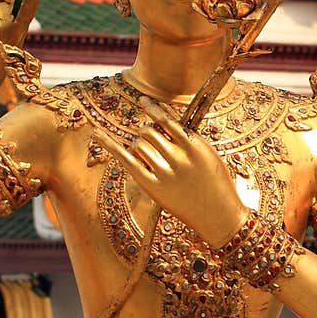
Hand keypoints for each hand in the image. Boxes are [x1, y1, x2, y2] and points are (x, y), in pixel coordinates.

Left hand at [92, 97, 247, 248]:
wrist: (219, 215)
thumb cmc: (216, 184)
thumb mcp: (209, 155)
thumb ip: (188, 138)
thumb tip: (162, 122)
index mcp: (193, 145)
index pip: (166, 120)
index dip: (152, 109)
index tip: (143, 101)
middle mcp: (178, 157)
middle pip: (149, 133)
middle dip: (147, 134)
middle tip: (154, 145)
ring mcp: (164, 172)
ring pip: (138, 145)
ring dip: (140, 147)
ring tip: (152, 159)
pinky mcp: (153, 187)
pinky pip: (126, 160)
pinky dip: (109, 145)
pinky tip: (97, 133)